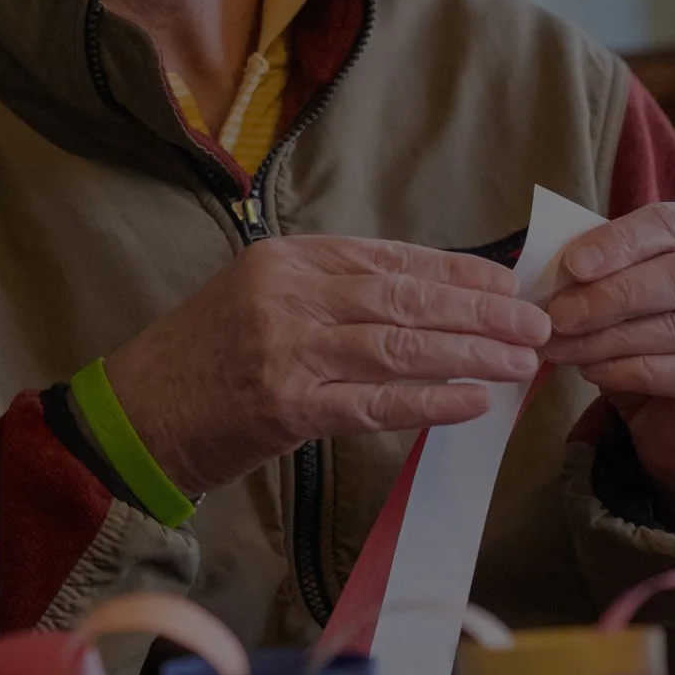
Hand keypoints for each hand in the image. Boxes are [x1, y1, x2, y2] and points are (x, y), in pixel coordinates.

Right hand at [104, 236, 552, 496]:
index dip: (456, 272)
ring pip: (397, 346)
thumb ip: (331, 292)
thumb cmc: (207, 359)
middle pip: (402, 298)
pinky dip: (430, 402)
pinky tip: (474, 403)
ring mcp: (284, 349)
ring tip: (523, 363)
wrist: (138, 415)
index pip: (388, 258)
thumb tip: (429, 298)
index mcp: (285, 258)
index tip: (509, 284)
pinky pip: (374, 402)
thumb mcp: (260, 299)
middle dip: (478, 312)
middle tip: (536, 323)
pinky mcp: (285, 407)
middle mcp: (286, 295)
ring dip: (469, 354)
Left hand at [542, 203, 674, 534]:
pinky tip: (596, 372)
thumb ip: (606, 272)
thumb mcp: (629, 296)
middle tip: (558, 315)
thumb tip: (558, 265)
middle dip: (611, 294)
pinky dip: (634, 371)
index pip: (674, 223)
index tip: (571, 265)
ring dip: (612, 337)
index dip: (620, 241)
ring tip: (564, 347)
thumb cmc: (656, 344)